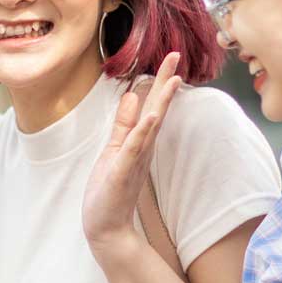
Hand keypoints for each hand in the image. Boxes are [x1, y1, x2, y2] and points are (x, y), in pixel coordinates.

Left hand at [82, 53, 181, 256]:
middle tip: (175, 55)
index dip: (160, 82)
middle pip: (157, 109)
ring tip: (173, 79)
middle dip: (165, 82)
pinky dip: (142, 132)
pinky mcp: (122, 172)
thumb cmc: (110, 190)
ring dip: (161, 103)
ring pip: (150, 126)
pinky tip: (151, 116)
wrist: (106, 227)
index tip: (171, 57)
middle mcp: (141, 148)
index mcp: (139, 141)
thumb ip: (124, 125)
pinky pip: (133, 149)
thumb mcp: (115, 150)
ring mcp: (134, 160)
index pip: (153, 106)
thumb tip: (134, 96)